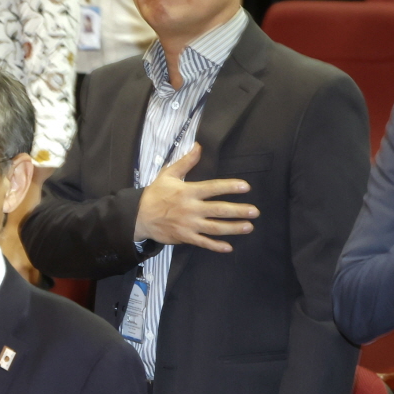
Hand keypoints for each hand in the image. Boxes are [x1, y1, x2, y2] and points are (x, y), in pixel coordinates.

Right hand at [132, 145, 255, 251]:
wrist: (138, 216)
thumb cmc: (155, 194)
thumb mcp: (168, 174)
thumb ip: (186, 162)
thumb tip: (199, 146)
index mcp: (188, 191)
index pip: (213, 188)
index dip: (230, 187)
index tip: (246, 187)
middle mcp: (191, 209)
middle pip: (218, 210)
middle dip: (238, 211)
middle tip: (254, 211)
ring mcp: (188, 224)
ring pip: (215, 228)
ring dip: (233, 228)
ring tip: (249, 227)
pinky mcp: (184, 237)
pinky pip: (203, 242)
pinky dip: (215, 246)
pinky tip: (228, 247)